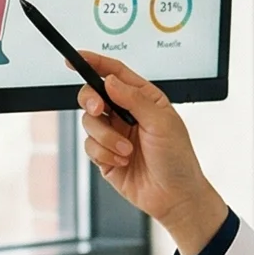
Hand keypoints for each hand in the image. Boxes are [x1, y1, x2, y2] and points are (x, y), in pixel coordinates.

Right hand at [76, 53, 229, 254]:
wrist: (175, 197)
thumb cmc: (177, 159)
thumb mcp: (162, 122)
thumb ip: (134, 99)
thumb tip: (110, 80)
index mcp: (143, 98)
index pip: (115, 73)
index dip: (94, 63)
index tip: (76, 58)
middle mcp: (126, 113)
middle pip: (93, 95)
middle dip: (91, 100)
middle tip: (98, 109)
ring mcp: (114, 134)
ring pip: (89, 122)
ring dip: (106, 137)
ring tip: (128, 150)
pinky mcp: (104, 155)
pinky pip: (89, 146)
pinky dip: (104, 153)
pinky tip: (123, 161)